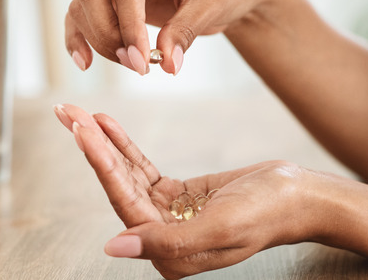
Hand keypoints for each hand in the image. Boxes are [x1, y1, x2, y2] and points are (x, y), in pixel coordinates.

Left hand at [53, 103, 322, 278]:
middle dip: (91, 148)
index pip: (123, 202)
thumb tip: (113, 246)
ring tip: (80, 112)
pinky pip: (142, 168)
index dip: (99, 163)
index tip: (79, 129)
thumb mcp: (220, 227)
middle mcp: (162, 238)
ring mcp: (168, 216)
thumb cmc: (268, 214)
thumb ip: (166, 241)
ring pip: (125, 175)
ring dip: (103, 143)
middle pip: (117, 186)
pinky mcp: (177, 196)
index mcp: (168, 254)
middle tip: (67, 113)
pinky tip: (107, 125)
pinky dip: (124, 146)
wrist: (300, 197)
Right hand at [66, 0, 276, 74]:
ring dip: (99, 39)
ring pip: (83, 3)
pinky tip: (85, 62)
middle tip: (136, 65)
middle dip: (107, 32)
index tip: (142, 60)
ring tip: (133, 65)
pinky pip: (83, 12)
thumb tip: (167, 65)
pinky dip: (80, 36)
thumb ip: (185, 31)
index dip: (130, 26)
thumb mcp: (213, 5)